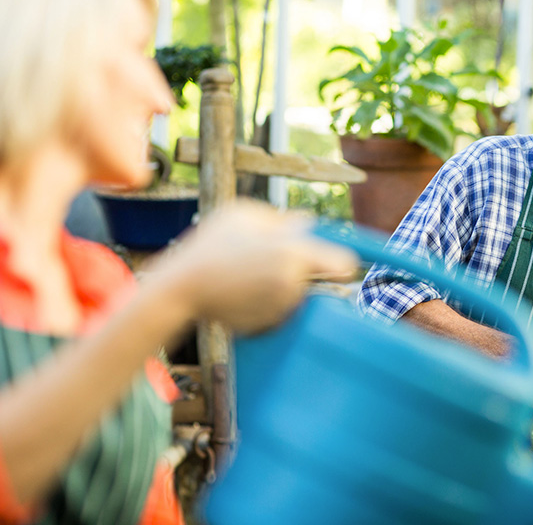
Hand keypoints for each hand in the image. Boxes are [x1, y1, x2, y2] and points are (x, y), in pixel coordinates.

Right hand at [144, 201, 357, 334]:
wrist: (180, 289)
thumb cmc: (210, 245)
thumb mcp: (243, 215)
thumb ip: (282, 219)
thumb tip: (309, 224)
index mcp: (293, 253)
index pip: (344, 264)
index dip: (343, 262)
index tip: (339, 262)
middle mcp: (293, 284)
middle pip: (319, 279)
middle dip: (306, 271)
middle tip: (272, 261)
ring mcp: (281, 308)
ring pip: (297, 294)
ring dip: (285, 286)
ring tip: (249, 274)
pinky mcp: (268, 325)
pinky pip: (278, 310)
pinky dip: (268, 303)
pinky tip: (242, 291)